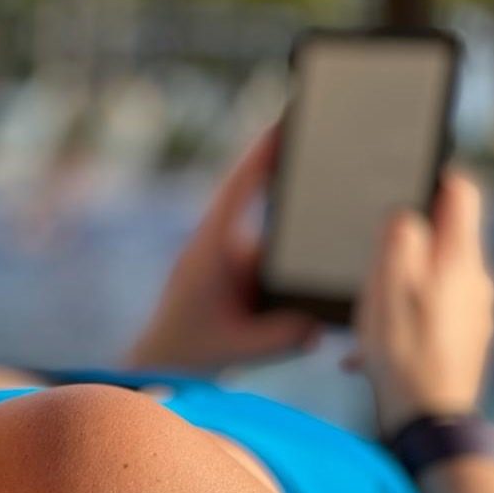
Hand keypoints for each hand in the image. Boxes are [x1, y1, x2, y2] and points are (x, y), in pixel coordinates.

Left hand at [128, 126, 319, 371]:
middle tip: (333, 157)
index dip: (259, 157)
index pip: (236, 193)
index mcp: (209, 249)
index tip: (282, 124)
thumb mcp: (236, 348)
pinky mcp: (242, 278)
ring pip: (276, 244)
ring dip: (300, 246)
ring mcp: (232, 262)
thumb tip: (320, 327)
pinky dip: (295, 270)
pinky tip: (322, 276)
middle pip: (264, 209)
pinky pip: (275, 264)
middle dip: (297, 190)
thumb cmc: (185, 351)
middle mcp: (221, 247)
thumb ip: (278, 338)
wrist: (160, 367)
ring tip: (330, 246)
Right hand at [348, 172, 493, 436]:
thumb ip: (399, 237)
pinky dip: (407, 313)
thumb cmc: (404, 351)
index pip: (462, 191)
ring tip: (370, 307)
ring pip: (436, 273)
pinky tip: (377, 340)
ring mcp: (475, 309)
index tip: (410, 171)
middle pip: (447, 234)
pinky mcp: (466, 335)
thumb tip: (405, 212)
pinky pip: (434, 308)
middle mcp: (476, 279)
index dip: (437, 174)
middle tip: (374, 251)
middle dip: (410, 235)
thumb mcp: (388, 282)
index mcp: (459, 257)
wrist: (429, 417)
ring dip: (403, 280)